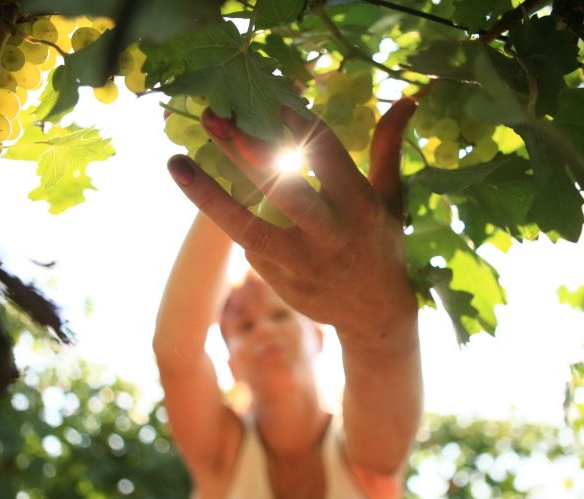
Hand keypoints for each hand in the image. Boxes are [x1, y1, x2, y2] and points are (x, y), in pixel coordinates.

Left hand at [167, 99, 417, 346]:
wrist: (375, 315)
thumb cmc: (381, 244)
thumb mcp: (391, 198)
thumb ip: (388, 147)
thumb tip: (408, 98)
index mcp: (362, 208)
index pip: (328, 156)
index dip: (299, 126)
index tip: (271, 98)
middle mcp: (332, 236)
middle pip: (286, 190)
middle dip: (248, 152)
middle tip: (214, 119)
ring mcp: (302, 264)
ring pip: (249, 228)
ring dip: (209, 196)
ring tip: (175, 163)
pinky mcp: (280, 282)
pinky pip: (249, 243)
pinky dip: (232, 216)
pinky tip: (212, 192)